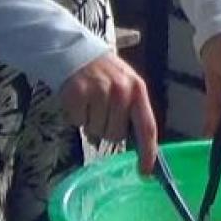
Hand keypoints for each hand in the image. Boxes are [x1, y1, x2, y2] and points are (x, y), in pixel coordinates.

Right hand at [61, 52, 157, 173]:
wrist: (73, 50)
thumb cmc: (102, 72)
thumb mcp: (124, 83)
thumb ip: (131, 110)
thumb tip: (136, 143)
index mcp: (137, 89)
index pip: (147, 127)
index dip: (148, 152)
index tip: (145, 171)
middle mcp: (121, 91)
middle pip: (116, 134)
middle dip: (107, 129)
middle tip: (100, 110)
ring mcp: (99, 91)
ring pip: (96, 130)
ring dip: (90, 121)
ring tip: (89, 101)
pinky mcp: (78, 93)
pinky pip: (78, 121)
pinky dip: (75, 115)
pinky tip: (77, 99)